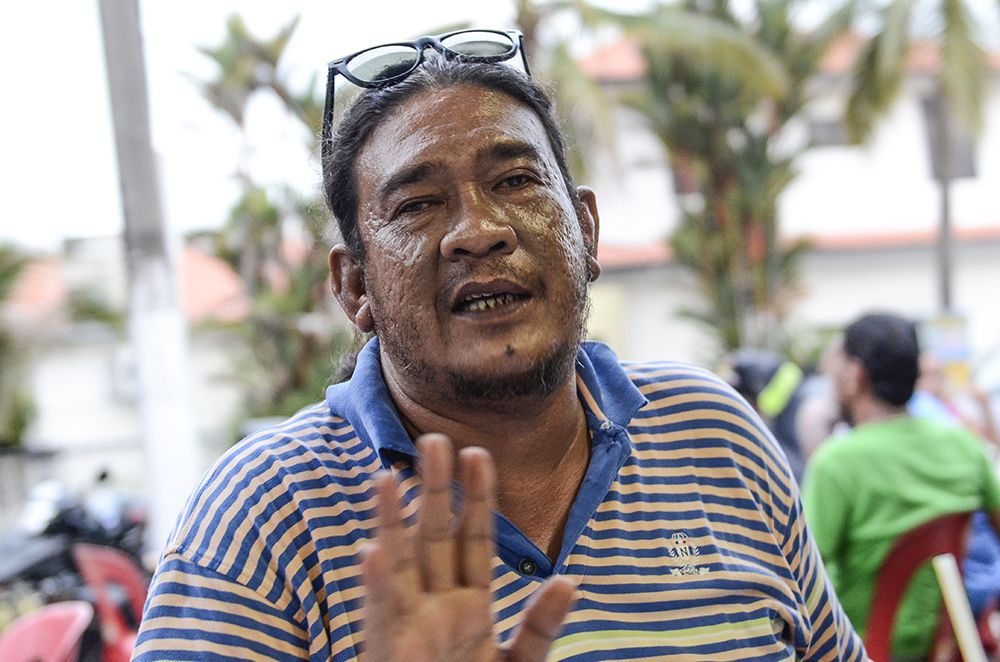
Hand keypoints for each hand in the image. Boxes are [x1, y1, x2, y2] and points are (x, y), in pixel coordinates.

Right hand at [359, 434, 576, 661]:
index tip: (478, 454)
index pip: (474, 539)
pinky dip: (373, 585)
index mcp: (469, 605)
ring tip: (385, 479)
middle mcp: (435, 606)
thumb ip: (541, 625)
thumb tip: (571, 581)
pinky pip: (378, 615)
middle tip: (433, 439)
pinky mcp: (386, 651)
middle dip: (433, 491)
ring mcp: (408, 627)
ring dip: (390, 523)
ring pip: (398, 564)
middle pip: (434, 537)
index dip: (477, 498)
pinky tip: (370, 552)